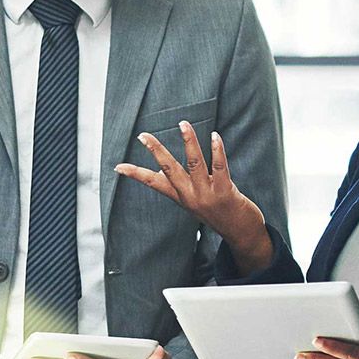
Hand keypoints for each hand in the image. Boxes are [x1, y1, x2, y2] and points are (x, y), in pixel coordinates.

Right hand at [115, 122, 272, 274]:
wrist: (240, 234)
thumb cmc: (218, 213)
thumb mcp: (193, 202)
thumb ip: (179, 186)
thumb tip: (161, 172)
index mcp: (181, 197)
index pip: (153, 183)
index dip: (135, 174)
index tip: (118, 167)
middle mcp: (190, 196)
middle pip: (169, 169)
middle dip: (156, 151)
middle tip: (143, 136)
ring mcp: (207, 194)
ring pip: (194, 163)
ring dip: (188, 141)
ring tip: (183, 124)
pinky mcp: (224, 192)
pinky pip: (219, 166)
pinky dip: (216, 149)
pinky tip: (214, 136)